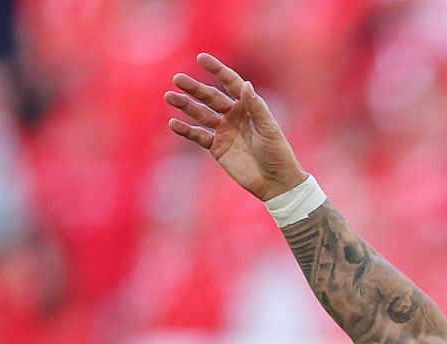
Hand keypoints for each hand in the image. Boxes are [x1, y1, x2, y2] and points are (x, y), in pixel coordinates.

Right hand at [165, 53, 306, 201]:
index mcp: (248, 107)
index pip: (231, 83)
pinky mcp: (217, 147)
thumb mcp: (268, 128)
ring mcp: (224, 131)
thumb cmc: (277, 153)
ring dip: (185, 105)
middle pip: (210, 97)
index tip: (201, 58)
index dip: (217, 70)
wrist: (275, 182)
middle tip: (177, 79)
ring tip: (170, 96)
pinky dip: (186, 130)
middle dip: (194, 88)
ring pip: (201, 114)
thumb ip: (256, 107)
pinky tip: (173, 123)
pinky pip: (198, 136)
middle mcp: (233, 115)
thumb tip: (245, 84)